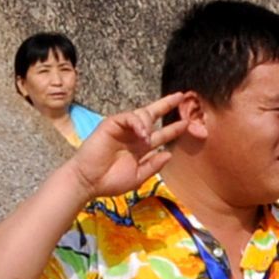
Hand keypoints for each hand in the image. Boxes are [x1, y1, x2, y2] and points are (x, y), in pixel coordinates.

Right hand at [71, 94, 186, 198]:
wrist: (90, 182)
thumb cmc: (110, 181)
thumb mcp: (138, 177)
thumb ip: (153, 165)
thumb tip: (169, 153)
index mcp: (141, 147)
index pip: (161, 134)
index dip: (174, 129)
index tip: (187, 123)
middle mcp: (134, 135)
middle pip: (153, 115)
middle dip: (166, 105)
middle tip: (181, 96)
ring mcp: (122, 129)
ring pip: (142, 114)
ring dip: (150, 121)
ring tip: (148, 137)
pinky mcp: (111, 124)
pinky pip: (128, 117)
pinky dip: (137, 123)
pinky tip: (141, 134)